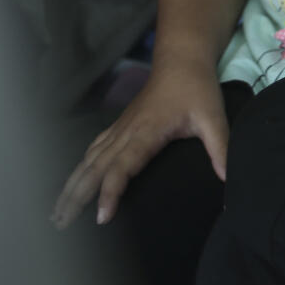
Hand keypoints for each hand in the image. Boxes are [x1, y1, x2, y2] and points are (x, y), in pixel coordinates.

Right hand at [52, 66, 227, 227]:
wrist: (182, 60)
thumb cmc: (197, 88)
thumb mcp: (213, 116)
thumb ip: (220, 147)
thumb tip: (228, 177)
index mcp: (147, 132)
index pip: (123, 167)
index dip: (111, 191)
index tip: (102, 217)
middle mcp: (126, 132)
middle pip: (95, 169)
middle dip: (76, 197)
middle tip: (59, 224)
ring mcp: (120, 128)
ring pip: (89, 160)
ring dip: (72, 185)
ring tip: (56, 212)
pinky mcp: (119, 126)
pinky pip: (94, 149)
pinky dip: (80, 168)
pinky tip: (72, 182)